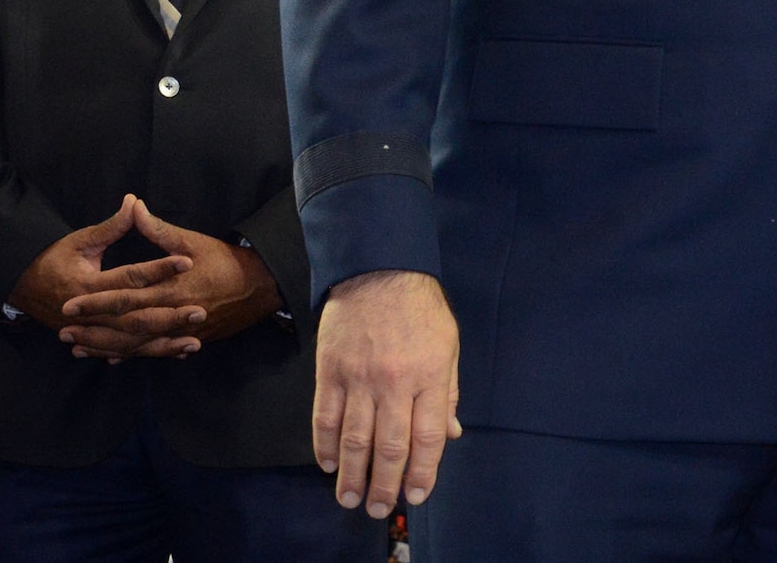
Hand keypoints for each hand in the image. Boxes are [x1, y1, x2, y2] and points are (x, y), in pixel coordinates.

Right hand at [7, 194, 199, 360]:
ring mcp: (90, 331)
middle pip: (134, 318)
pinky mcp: (93, 340)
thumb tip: (134, 200)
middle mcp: (89, 314)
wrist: (22, 286)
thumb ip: (111, 226)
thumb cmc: (54, 258)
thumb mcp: (80, 240)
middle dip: (168, 317)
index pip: (129, 277)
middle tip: (200, 311)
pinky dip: (149, 353)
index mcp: (87, 284)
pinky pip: (125, 351)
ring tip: (194, 343)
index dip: (158, 268)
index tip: (187, 261)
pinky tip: (175, 353)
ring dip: (163, 344)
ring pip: (132, 342)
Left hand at [58, 199, 281, 357]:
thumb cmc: (225, 260)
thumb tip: (133, 205)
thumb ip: (159, 229)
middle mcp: (172, 314)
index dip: (96, 301)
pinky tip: (108, 357)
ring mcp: (178, 332)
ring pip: (135, 345)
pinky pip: (151, 351)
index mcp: (172, 288)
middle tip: (63, 330)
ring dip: (104, 346)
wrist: (260, 287)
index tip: (70, 303)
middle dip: (93, 329)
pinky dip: (128, 354)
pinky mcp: (185, 341)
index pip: (126, 297)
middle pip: (125, 326)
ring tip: (76, 347)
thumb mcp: (192, 240)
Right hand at [313, 270, 459, 519]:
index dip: (423, 472)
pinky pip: (325, 418)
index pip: (427, 437)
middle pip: (390, 446)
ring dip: (352, 475)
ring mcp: (359, 378)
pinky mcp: (330, 371)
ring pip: (355, 439)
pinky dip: (325, 445)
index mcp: (429, 375)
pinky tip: (329, 464)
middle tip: (378, 509)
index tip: (416, 496)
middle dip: (385, 484)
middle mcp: (395, 382)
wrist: (379, 269)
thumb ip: (448, 392)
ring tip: (351, 500)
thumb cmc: (421, 308)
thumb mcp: (448, 345)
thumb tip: (451, 435)